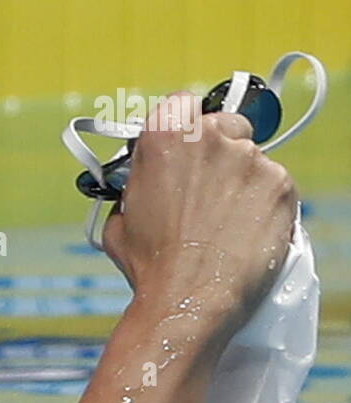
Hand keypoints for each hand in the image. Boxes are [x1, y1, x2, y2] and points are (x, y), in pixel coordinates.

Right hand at [101, 92, 296, 338]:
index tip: (187, 147)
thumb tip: (146, 184)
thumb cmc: (149, 263)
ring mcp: (251, 159)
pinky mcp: (281, 186)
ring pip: (252, 159)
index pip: (181, 104)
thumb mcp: (121, 214)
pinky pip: (275, 185)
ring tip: (228, 221)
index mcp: (165, 136)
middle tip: (210, 187)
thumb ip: (138, 184)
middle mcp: (211, 137)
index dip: (185, 126)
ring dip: (242, 181)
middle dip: (220, 149)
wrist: (187, 297)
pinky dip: (264, 203)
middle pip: (225, 125)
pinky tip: (247, 230)